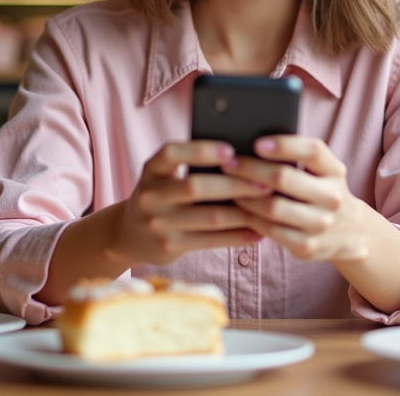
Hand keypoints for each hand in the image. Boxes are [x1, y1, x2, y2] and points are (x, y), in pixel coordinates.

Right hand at [109, 141, 269, 265]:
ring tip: (270, 206)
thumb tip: (243, 160)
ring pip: (209, 217)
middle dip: (235, 184)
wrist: (129, 234)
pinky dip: (237, 236)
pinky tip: (258, 232)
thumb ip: (191, 167)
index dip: (201, 151)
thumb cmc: (162, 196)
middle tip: (266, 182)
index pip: (172, 153)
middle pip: (196, 187)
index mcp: (151, 170)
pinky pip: (210, 241)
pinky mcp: (169, 247)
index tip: (231, 151)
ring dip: (243, 213)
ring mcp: (158, 224)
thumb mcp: (164, 176)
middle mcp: (151, 196)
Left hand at [223, 136, 375, 262]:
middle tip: (228, 163)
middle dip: (251, 169)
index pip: (312, 151)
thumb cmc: (321, 191)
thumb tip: (253, 143)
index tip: (257, 143)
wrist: (350, 232)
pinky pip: (270, 230)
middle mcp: (332, 197)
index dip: (284, 145)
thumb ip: (299, 157)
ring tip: (227, 185)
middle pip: (285, 178)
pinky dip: (250, 217)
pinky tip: (238, 208)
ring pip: (273, 207)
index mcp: (335, 171)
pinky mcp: (307, 246)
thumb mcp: (322, 171)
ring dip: (245, 195)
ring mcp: (321, 224)